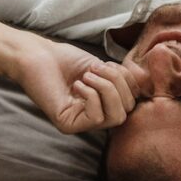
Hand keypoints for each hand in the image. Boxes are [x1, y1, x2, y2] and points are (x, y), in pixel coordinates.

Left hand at [13, 35, 138, 133]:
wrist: (36, 55)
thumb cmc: (65, 59)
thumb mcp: (102, 67)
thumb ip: (123, 78)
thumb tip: (144, 83)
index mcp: (104, 104)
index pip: (131, 102)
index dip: (128, 81)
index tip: (108, 65)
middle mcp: (94, 117)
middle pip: (127, 111)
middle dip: (117, 84)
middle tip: (96, 69)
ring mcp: (81, 124)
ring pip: (116, 117)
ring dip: (106, 89)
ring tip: (87, 76)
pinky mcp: (68, 126)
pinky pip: (96, 118)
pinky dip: (91, 96)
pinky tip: (77, 85)